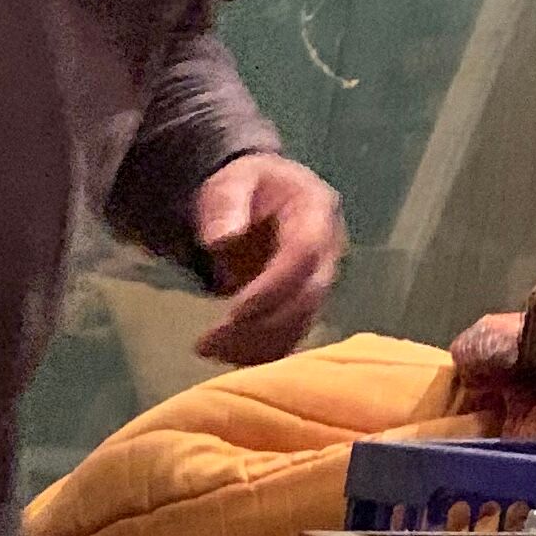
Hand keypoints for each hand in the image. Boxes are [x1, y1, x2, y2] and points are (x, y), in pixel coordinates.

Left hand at [191, 153, 346, 364]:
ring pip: (300, 324)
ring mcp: (320, 278)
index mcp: (315, 210)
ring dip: (255, 345)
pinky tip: (223, 354)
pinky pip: (290, 335)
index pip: (305, 253)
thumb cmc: (244, 187)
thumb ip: (225, 205)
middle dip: (259, 324)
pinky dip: (259, 352)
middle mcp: (328, 248)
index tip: (233, 311)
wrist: (257, 198)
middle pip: (306, 297)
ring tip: (207, 349)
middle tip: (209, 341)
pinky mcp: (306, 303)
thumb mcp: (230, 182)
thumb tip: (221, 239)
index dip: (272, 287)